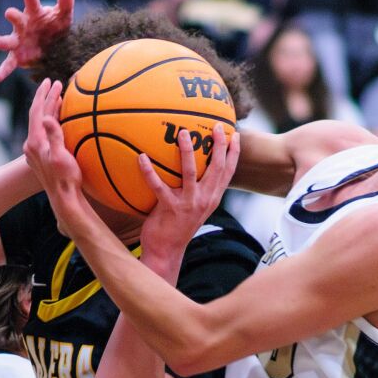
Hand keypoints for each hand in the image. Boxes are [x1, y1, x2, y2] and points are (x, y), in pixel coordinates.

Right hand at [0, 0, 74, 82]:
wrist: (54, 47)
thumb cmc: (55, 27)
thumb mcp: (63, 16)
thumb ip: (65, 1)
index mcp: (34, 13)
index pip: (32, 3)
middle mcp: (22, 25)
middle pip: (16, 19)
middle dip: (13, 16)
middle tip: (9, 13)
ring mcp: (17, 41)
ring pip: (7, 41)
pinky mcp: (17, 57)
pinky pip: (8, 64)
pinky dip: (2, 71)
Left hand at [21, 80, 94, 229]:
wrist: (64, 199)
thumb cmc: (65, 179)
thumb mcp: (60, 156)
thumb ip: (54, 136)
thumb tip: (46, 117)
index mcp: (35, 142)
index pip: (36, 112)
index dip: (44, 95)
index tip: (51, 81)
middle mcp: (31, 145)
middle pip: (36, 115)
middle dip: (45, 98)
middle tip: (53, 83)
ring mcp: (35, 151)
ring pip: (40, 123)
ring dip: (48, 109)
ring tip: (57, 97)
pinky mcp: (40, 156)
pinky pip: (43, 132)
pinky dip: (50, 121)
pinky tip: (58, 119)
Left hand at [137, 125, 238, 270]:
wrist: (166, 252)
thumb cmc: (177, 228)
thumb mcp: (195, 209)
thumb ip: (198, 191)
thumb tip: (193, 169)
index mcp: (212, 199)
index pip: (228, 173)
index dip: (234, 154)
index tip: (236, 135)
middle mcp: (204, 200)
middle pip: (217, 168)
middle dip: (219, 145)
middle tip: (217, 125)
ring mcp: (187, 204)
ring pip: (191, 173)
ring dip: (187, 151)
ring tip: (183, 133)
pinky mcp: (169, 208)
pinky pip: (158, 185)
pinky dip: (148, 171)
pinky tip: (141, 157)